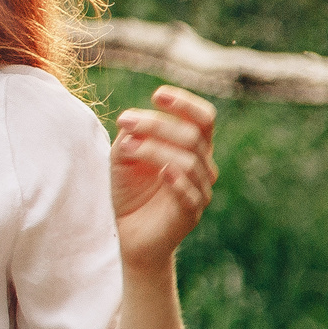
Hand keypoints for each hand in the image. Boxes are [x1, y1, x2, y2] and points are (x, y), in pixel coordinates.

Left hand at [110, 85, 217, 274]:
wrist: (129, 234)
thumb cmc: (130, 189)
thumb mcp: (124, 156)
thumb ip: (131, 136)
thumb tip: (132, 122)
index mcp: (192, 147)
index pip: (203, 118)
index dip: (185, 104)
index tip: (158, 94)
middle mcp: (202, 166)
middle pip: (192, 136)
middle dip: (157, 125)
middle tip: (124, 121)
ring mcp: (200, 190)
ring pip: (188, 161)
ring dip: (155, 150)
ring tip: (127, 148)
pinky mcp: (190, 214)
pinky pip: (191, 194)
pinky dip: (178, 180)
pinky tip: (163, 172)